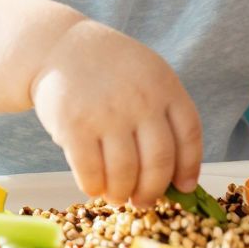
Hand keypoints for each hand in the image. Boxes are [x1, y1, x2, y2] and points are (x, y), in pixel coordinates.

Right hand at [30, 19, 204, 206]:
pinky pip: (90, 172)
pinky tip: (94, 186)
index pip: (189, 136)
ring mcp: (107, 113)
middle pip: (159, 162)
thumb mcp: (148, 75)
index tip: (184, 187)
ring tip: (117, 195)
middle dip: (152, 190)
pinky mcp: (74, 126)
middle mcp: (140, 100)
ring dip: (122, 193)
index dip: (189, 168)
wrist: (59, 47)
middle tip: (143, 200)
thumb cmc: (109, 69)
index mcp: (165, 86)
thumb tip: (177, 175)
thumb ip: (164, 114)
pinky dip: (94, 187)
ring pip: (125, 173)